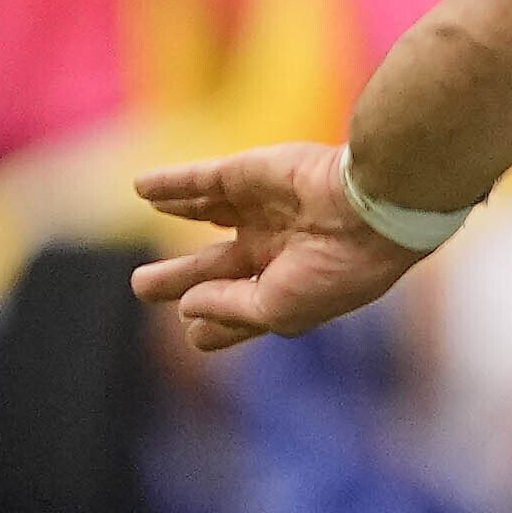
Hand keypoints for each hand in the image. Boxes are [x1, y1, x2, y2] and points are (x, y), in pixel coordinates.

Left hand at [129, 146, 429, 349]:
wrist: (370, 210)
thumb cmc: (334, 270)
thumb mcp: (276, 309)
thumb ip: (227, 307)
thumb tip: (185, 304)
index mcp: (291, 286)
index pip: (244, 307)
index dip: (217, 323)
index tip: (194, 338)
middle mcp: (277, 247)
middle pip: (216, 264)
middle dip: (180, 277)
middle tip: (141, 286)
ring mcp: (264, 209)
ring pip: (206, 217)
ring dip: (175, 225)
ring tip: (145, 221)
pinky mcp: (249, 174)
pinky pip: (200, 179)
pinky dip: (170, 183)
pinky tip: (141, 188)